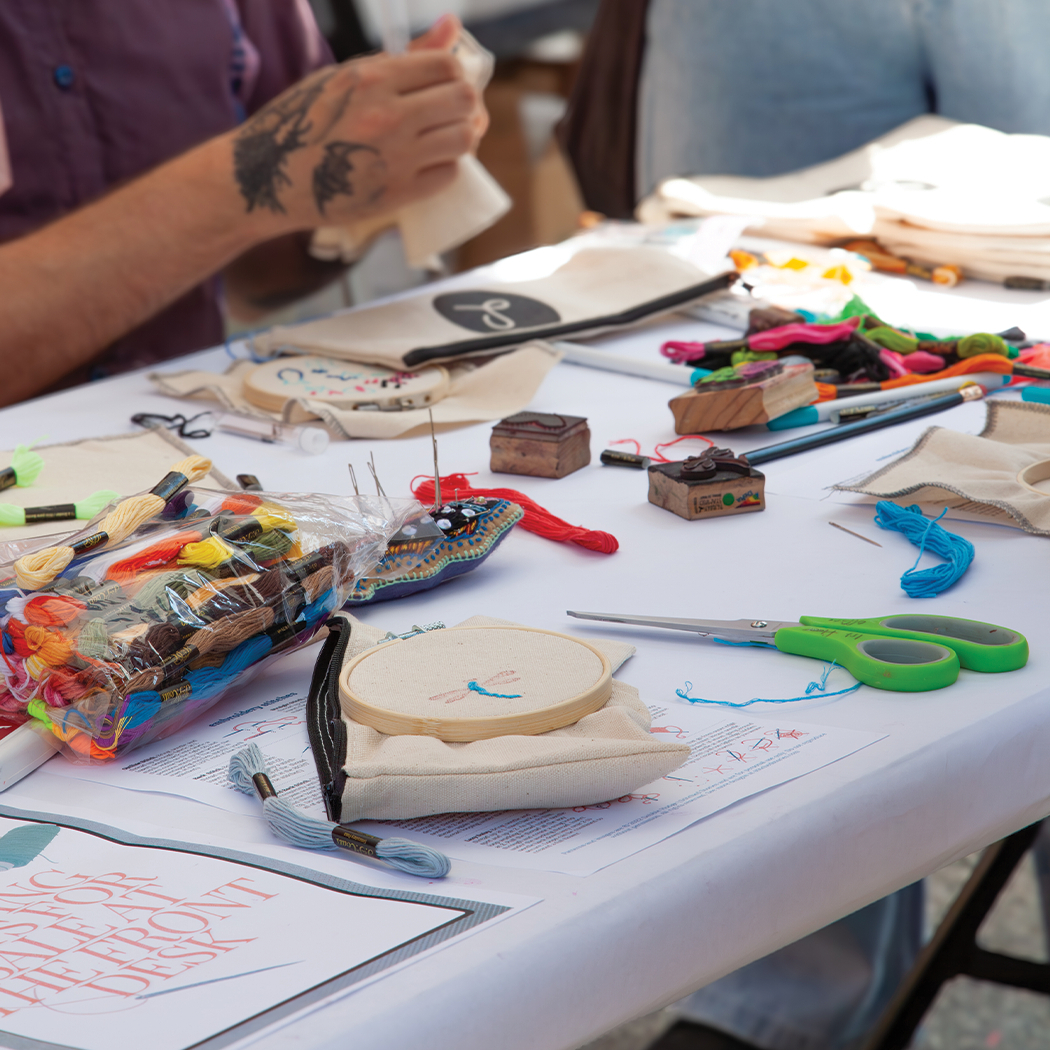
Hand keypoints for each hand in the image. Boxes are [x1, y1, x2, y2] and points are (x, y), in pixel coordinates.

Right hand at [229, 22, 481, 231]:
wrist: (269, 175)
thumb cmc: (305, 120)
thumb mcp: (347, 77)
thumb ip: (404, 56)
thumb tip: (452, 25)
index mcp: (372, 78)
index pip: (447, 65)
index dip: (456, 72)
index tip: (447, 83)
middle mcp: (388, 116)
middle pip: (464, 100)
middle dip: (466, 104)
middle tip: (451, 111)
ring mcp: (394, 158)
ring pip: (463, 139)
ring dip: (461, 136)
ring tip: (443, 136)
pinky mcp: (396, 194)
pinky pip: (448, 174)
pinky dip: (445, 166)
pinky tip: (427, 162)